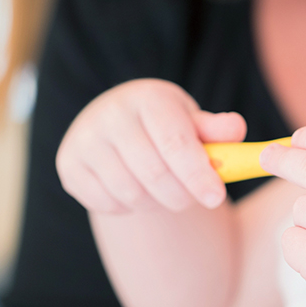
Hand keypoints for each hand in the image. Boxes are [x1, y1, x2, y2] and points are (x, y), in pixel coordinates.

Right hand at [57, 79, 244, 213]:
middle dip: (182, 195)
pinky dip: (128, 207)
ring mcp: (84, 140)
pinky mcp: (68, 166)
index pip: (174, 142)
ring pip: (130, 193)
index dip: (197, 173)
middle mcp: (110, 114)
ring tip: (165, 191)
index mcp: (147, 98)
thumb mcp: (191, 121)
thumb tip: (237, 128)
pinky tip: (135, 190)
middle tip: (195, 199)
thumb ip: (217, 129)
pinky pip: (106, 204)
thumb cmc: (164, 125)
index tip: (216, 198)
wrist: (115, 124)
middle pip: (153, 173)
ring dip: (156, 202)